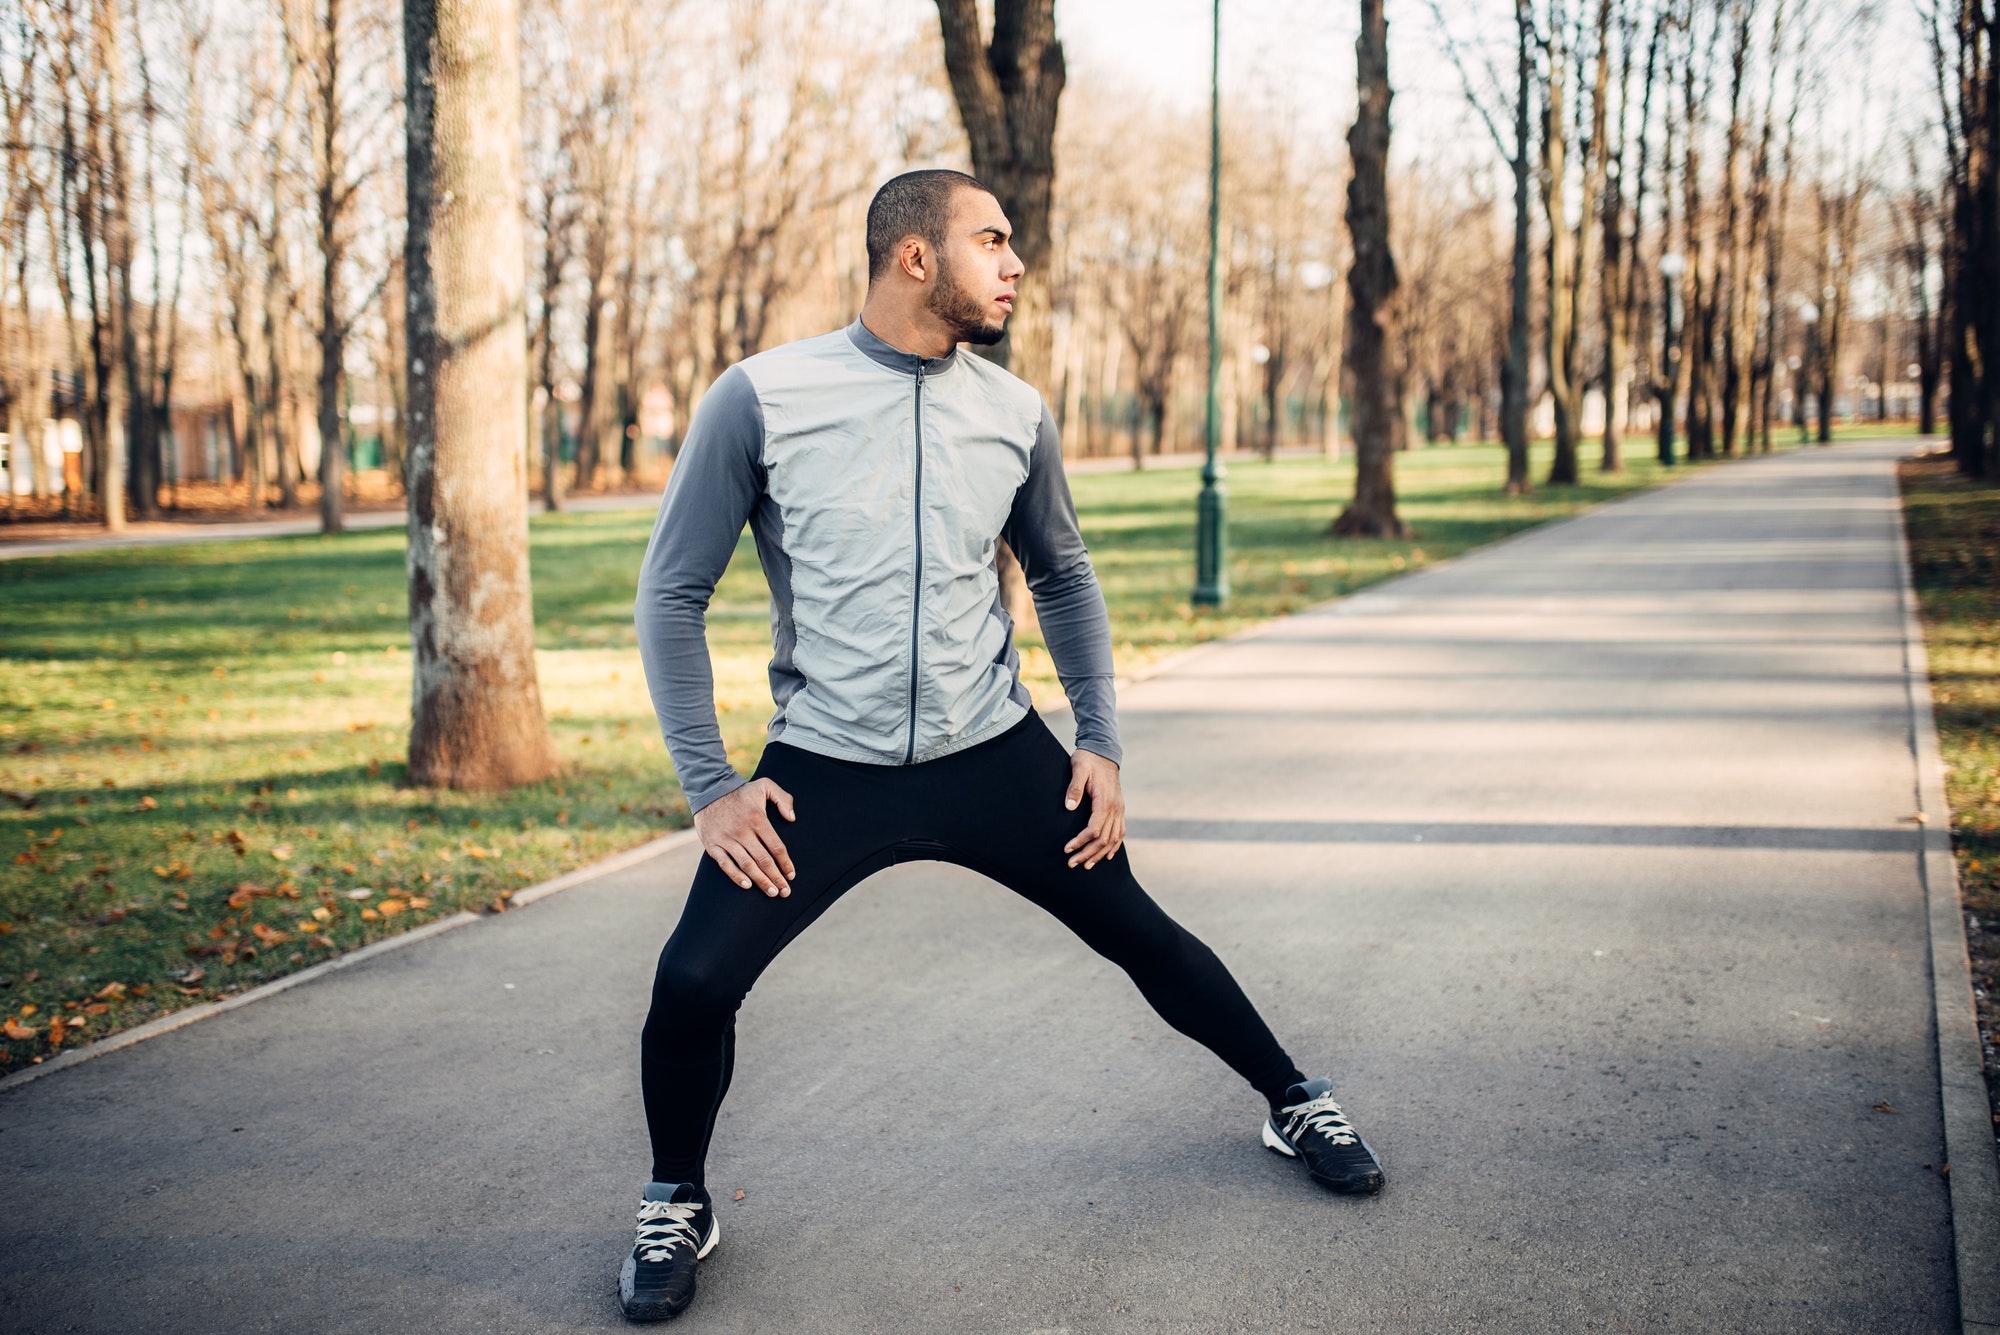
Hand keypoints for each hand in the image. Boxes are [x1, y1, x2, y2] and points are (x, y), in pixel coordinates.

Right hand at [693, 778, 796, 896]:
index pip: (776, 846)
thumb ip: (783, 798)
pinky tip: (748, 886)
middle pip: (763, 860)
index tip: (791, 875)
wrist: (709, 790)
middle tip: (785, 892)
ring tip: (772, 892)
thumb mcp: (765, 785)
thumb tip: (792, 819)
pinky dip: (736, 876)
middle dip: (776, 878)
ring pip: (747, 865)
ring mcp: (726, 839)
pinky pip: (726, 864)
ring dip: (760, 881)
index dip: (785, 863)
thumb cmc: (741, 791)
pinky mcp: (713, 845)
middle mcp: (742, 831)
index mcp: (757, 819)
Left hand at [1062, 749, 1124, 869]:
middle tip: (1071, 864)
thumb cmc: (1088, 759)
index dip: (1081, 841)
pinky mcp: (1119, 809)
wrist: (1103, 751)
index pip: (1094, 829)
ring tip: (1086, 866)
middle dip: (1087, 853)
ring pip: (1113, 839)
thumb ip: (1074, 788)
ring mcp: (1119, 809)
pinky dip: (1114, 846)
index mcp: (1105, 800)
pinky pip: (1120, 832)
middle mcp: (1115, 808)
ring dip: (1100, 854)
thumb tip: (1069, 808)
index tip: (1067, 849)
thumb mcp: (1078, 768)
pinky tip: (1107, 856)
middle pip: (1103, 839)